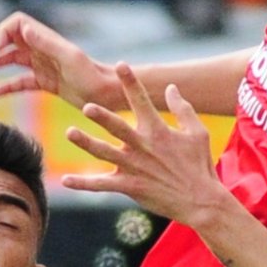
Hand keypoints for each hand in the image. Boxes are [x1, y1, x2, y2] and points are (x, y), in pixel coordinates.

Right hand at [0, 11, 118, 109]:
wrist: (107, 95)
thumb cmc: (93, 76)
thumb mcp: (70, 58)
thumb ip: (46, 43)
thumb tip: (23, 29)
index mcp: (46, 39)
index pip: (15, 25)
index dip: (0, 33)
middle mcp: (41, 49)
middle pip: (8, 41)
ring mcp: (41, 65)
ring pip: (10, 60)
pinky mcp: (44, 82)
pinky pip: (19, 82)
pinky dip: (5, 86)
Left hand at [63, 62, 223, 226]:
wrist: (201, 202)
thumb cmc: (199, 165)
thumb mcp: (198, 133)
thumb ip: (183, 109)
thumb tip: (171, 87)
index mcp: (158, 130)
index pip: (142, 101)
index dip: (131, 82)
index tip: (121, 64)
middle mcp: (143, 146)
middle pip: (118, 128)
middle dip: (102, 117)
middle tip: (86, 106)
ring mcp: (134, 167)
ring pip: (105, 153)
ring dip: (87, 143)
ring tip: (70, 132)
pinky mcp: (130, 187)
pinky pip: (102, 185)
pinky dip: (84, 183)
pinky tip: (65, 180)